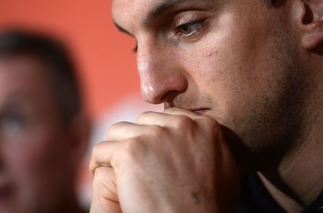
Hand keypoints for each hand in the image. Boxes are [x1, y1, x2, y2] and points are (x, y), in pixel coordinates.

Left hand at [90, 107, 239, 212]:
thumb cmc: (207, 208)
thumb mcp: (223, 168)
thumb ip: (209, 143)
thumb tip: (198, 128)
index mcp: (204, 126)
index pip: (166, 118)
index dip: (154, 137)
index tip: (149, 155)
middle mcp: (180, 125)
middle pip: (142, 122)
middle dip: (136, 141)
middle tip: (132, 165)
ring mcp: (154, 136)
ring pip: (119, 132)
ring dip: (116, 149)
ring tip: (114, 168)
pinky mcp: (130, 151)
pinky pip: (102, 149)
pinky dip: (98, 163)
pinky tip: (100, 174)